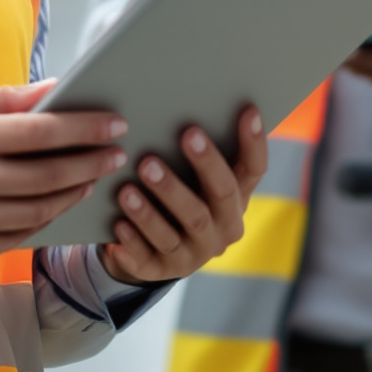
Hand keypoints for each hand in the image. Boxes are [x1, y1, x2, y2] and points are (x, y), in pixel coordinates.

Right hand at [0, 83, 127, 269]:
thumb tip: (53, 89)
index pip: (37, 131)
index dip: (82, 128)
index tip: (113, 123)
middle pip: (46, 174)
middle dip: (90, 161)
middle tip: (118, 152)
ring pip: (40, 209)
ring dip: (75, 191)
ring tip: (94, 176)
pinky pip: (20, 236)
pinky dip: (47, 218)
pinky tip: (61, 201)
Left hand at [98, 106, 267, 286]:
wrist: (152, 251)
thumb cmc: (175, 195)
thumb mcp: (191, 178)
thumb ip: (194, 153)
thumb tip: (183, 99)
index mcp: (236, 200)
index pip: (253, 170)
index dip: (253, 142)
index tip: (248, 110)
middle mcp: (222, 229)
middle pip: (219, 196)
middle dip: (204, 164)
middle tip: (184, 134)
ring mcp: (194, 254)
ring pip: (178, 230)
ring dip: (153, 207)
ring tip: (129, 185)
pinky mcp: (162, 271)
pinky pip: (148, 256)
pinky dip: (133, 238)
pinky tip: (118, 221)